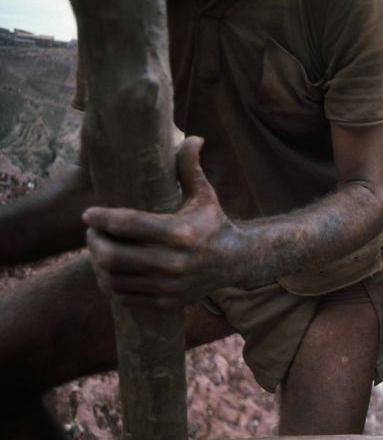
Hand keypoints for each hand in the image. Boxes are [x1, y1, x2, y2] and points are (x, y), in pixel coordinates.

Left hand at [83, 136, 241, 308]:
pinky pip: (124, 297)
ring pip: (114, 279)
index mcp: (180, 233)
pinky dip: (110, 285)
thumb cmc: (214, 224)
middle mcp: (173, 262)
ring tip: (98, 251)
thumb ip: (190, 167)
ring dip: (98, 265)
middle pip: (113, 256)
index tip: (88, 214)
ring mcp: (169, 286)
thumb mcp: (204, 195)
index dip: (101, 218)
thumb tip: (194, 137)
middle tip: (91, 234)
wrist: (237, 262)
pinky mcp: (166, 301)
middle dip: (94, 244)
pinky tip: (109, 271)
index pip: (127, 224)